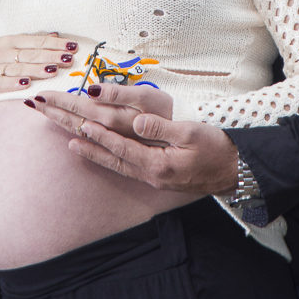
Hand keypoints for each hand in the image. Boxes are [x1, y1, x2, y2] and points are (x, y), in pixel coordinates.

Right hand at [0, 33, 79, 104]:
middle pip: (30, 53)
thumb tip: (56, 35)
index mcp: (11, 40)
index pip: (37, 40)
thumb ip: (32, 43)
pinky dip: (14, 83)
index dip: (55, 44)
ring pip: (18, 67)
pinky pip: (1, 82)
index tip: (73, 46)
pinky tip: (27, 84)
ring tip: (53, 70)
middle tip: (68, 59)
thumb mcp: (11, 47)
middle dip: (51, 55)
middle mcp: (3, 51)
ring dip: (36, 68)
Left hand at [30, 83, 239, 195]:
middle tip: (64, 127)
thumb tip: (136, 121)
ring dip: (92, 152)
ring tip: (71, 143)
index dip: (99, 135)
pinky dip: (108, 158)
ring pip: (114, 163)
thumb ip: (162, 129)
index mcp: (157, 164)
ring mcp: (151, 177)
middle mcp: (149, 174)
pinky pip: (124, 166)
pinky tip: (99, 154)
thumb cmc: (216, 148)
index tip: (80, 123)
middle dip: (86, 141)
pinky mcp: (156, 176)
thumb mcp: (191, 134)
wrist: (234, 171)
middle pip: (110, 156)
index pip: (121, 146)